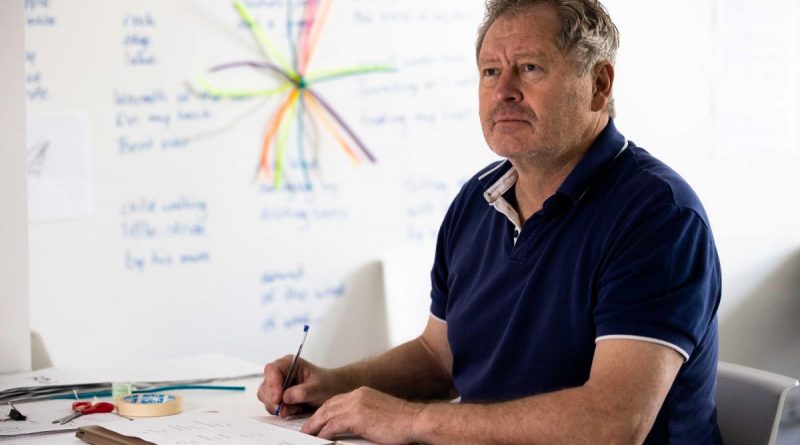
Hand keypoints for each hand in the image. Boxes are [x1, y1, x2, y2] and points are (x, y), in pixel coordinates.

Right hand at [257, 355, 351, 416]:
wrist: (332, 392)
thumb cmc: (327, 384)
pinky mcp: (279, 398)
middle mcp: (281, 374)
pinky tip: (296, 409)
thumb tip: (285, 397)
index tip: (278, 398)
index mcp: (289, 364)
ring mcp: (278, 386)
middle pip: (266, 386)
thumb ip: (302, 392)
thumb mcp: (318, 387)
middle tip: (287, 409)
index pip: (272, 370)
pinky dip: (282, 411)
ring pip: (267, 398)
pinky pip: (273, 407)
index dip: (272, 385)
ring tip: (297, 408)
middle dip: (274, 400)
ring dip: (279, 407)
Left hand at [301, 387, 423, 443]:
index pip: (337, 400)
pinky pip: (334, 424)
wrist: (414, 420)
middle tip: (307, 427)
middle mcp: (357, 395)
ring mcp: (356, 404)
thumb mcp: (378, 413)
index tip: (318, 419)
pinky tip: (320, 438)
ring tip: (308, 433)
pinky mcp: (357, 416)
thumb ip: (364, 415)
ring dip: (315, 424)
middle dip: (316, 416)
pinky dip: (325, 431)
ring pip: (328, 413)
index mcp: (363, 393)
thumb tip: (354, 425)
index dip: (325, 410)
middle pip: (329, 405)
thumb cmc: (401, 421)